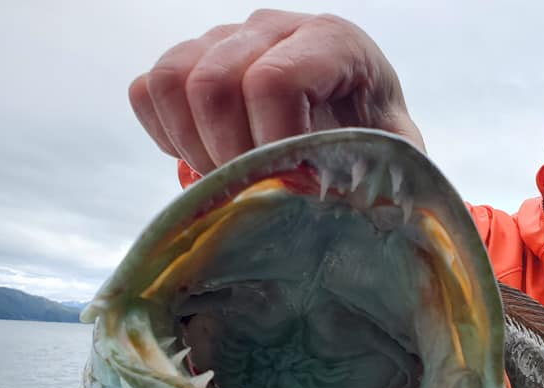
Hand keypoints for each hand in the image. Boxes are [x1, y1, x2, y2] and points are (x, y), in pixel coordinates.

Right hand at [129, 10, 423, 174]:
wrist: (359, 129)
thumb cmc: (378, 147)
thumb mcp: (395, 160)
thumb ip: (377, 174)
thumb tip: (332, 203)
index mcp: (333, 43)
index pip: (274, 82)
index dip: (272, 144)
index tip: (293, 184)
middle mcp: (274, 28)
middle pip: (213, 83)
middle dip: (229, 156)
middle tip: (256, 193)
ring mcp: (226, 38)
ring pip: (171, 81)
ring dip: (193, 148)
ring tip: (231, 181)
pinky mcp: (191, 59)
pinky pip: (148, 90)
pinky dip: (167, 136)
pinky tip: (207, 162)